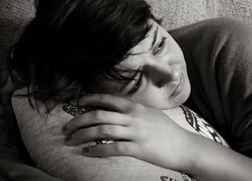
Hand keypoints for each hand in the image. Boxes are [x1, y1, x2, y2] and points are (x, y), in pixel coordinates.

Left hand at [63, 94, 193, 170]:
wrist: (184, 146)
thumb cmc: (167, 131)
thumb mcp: (150, 114)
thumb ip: (133, 111)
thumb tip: (115, 111)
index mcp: (136, 107)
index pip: (108, 99)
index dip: (89, 100)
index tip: (77, 103)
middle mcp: (133, 117)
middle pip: (98, 115)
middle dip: (78, 121)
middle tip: (67, 129)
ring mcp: (136, 133)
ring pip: (101, 131)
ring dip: (82, 136)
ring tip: (71, 141)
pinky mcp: (138, 149)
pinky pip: (112, 149)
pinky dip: (96, 151)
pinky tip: (87, 152)